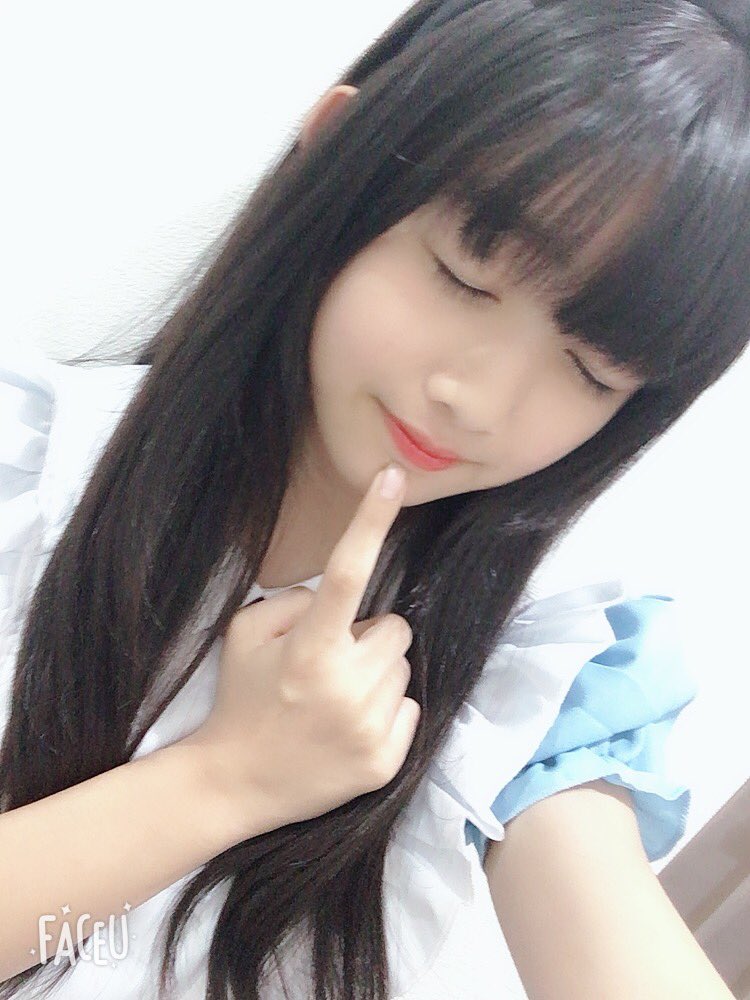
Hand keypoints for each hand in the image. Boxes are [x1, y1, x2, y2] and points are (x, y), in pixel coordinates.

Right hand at [180, 464, 419, 836]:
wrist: (236, 784)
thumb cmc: (242, 700)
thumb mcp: (245, 636)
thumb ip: (294, 603)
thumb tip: (339, 599)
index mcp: (309, 649)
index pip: (346, 571)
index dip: (371, 519)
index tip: (394, 478)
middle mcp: (347, 686)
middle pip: (395, 628)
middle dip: (368, 636)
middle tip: (331, 662)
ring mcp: (370, 728)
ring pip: (403, 668)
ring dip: (377, 674)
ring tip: (335, 700)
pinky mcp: (386, 762)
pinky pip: (410, 709)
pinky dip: (386, 712)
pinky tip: (348, 728)